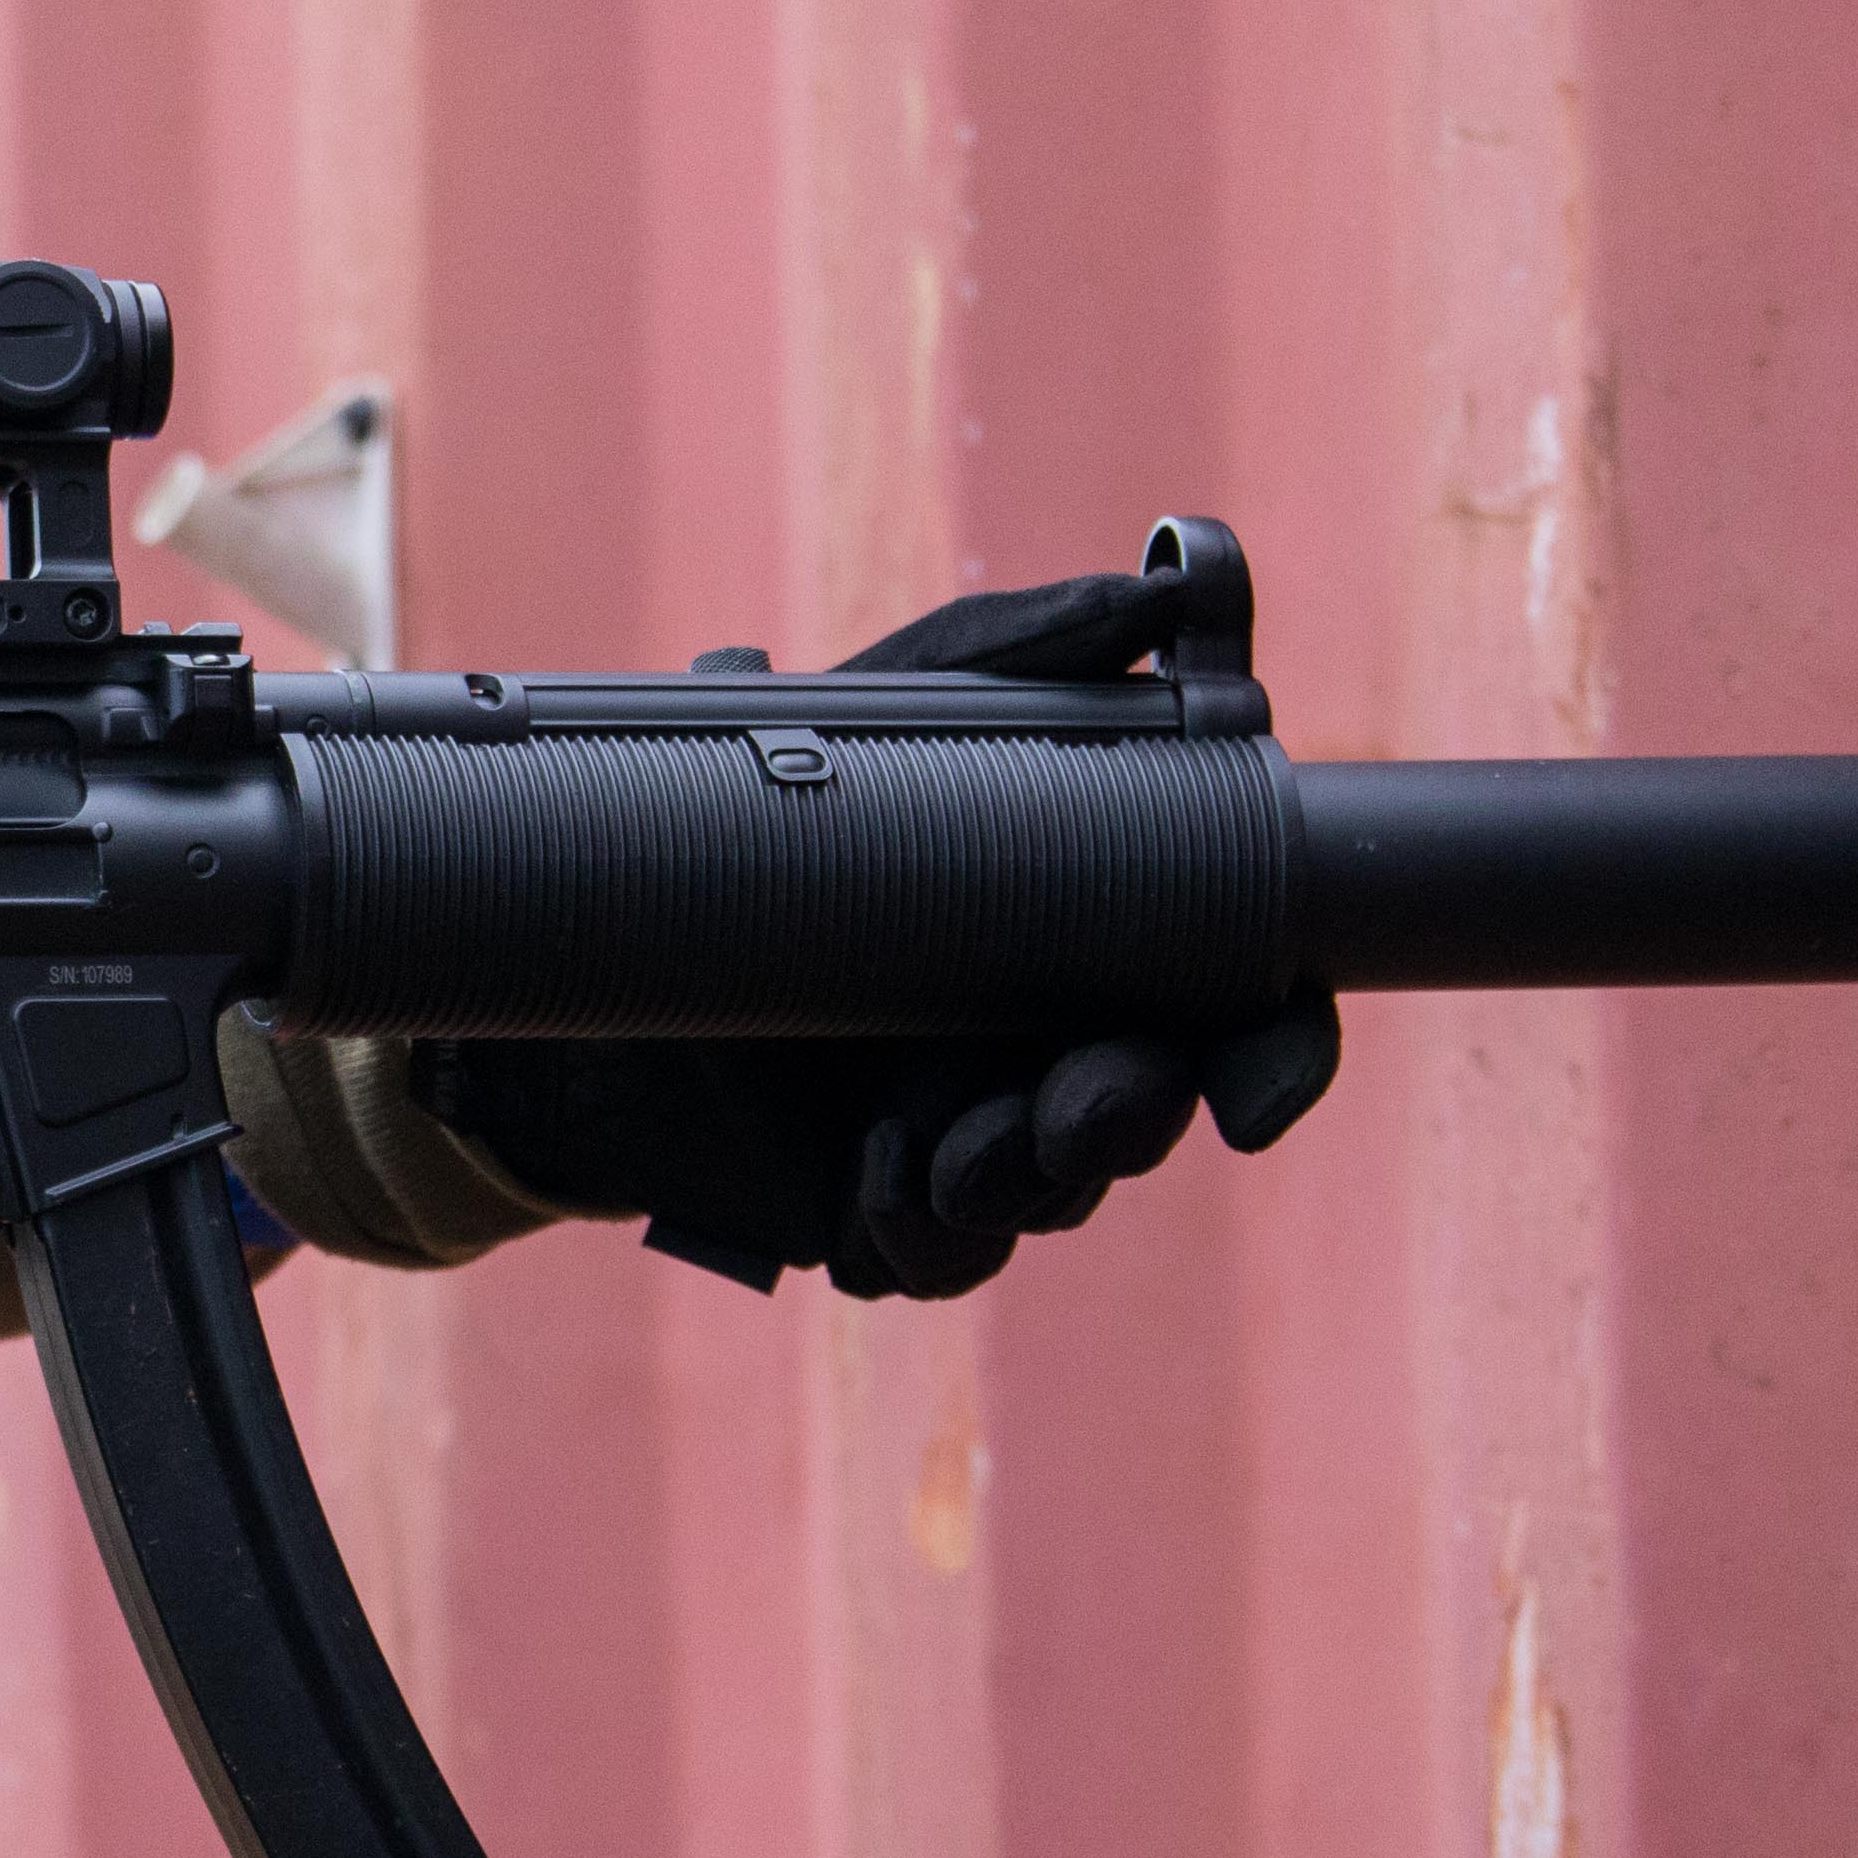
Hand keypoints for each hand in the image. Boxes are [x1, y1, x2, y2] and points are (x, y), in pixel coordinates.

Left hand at [404, 568, 1348, 1299]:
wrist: (581, 955)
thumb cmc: (753, 825)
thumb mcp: (878, 715)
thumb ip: (1016, 650)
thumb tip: (1157, 596)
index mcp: (1079, 947)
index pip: (1231, 1010)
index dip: (1276, 1053)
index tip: (1263, 1090)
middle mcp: (1042, 1052)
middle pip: (1151, 1113)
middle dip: (1129, 1114)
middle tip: (1078, 1099)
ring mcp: (966, 1142)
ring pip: (1052, 1198)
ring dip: (1016, 1179)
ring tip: (944, 1142)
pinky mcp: (881, 1215)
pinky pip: (938, 1261)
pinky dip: (914, 1229)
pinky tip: (872, 1175)